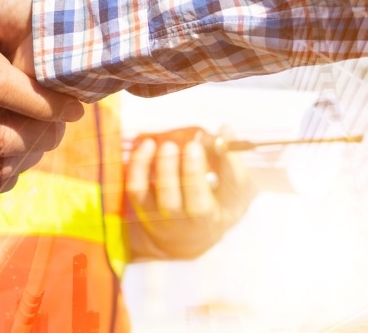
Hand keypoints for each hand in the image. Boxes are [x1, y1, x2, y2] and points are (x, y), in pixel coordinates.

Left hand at [125, 126, 256, 259]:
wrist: (186, 237)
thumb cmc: (216, 206)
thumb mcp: (233, 191)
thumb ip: (230, 160)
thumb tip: (225, 129)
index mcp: (209, 221)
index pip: (202, 204)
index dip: (198, 175)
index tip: (201, 146)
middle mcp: (182, 223)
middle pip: (177, 203)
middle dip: (183, 171)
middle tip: (188, 144)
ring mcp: (160, 216)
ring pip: (155, 197)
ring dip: (162, 167)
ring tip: (168, 144)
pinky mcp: (141, 206)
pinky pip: (135, 188)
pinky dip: (138, 166)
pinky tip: (148, 145)